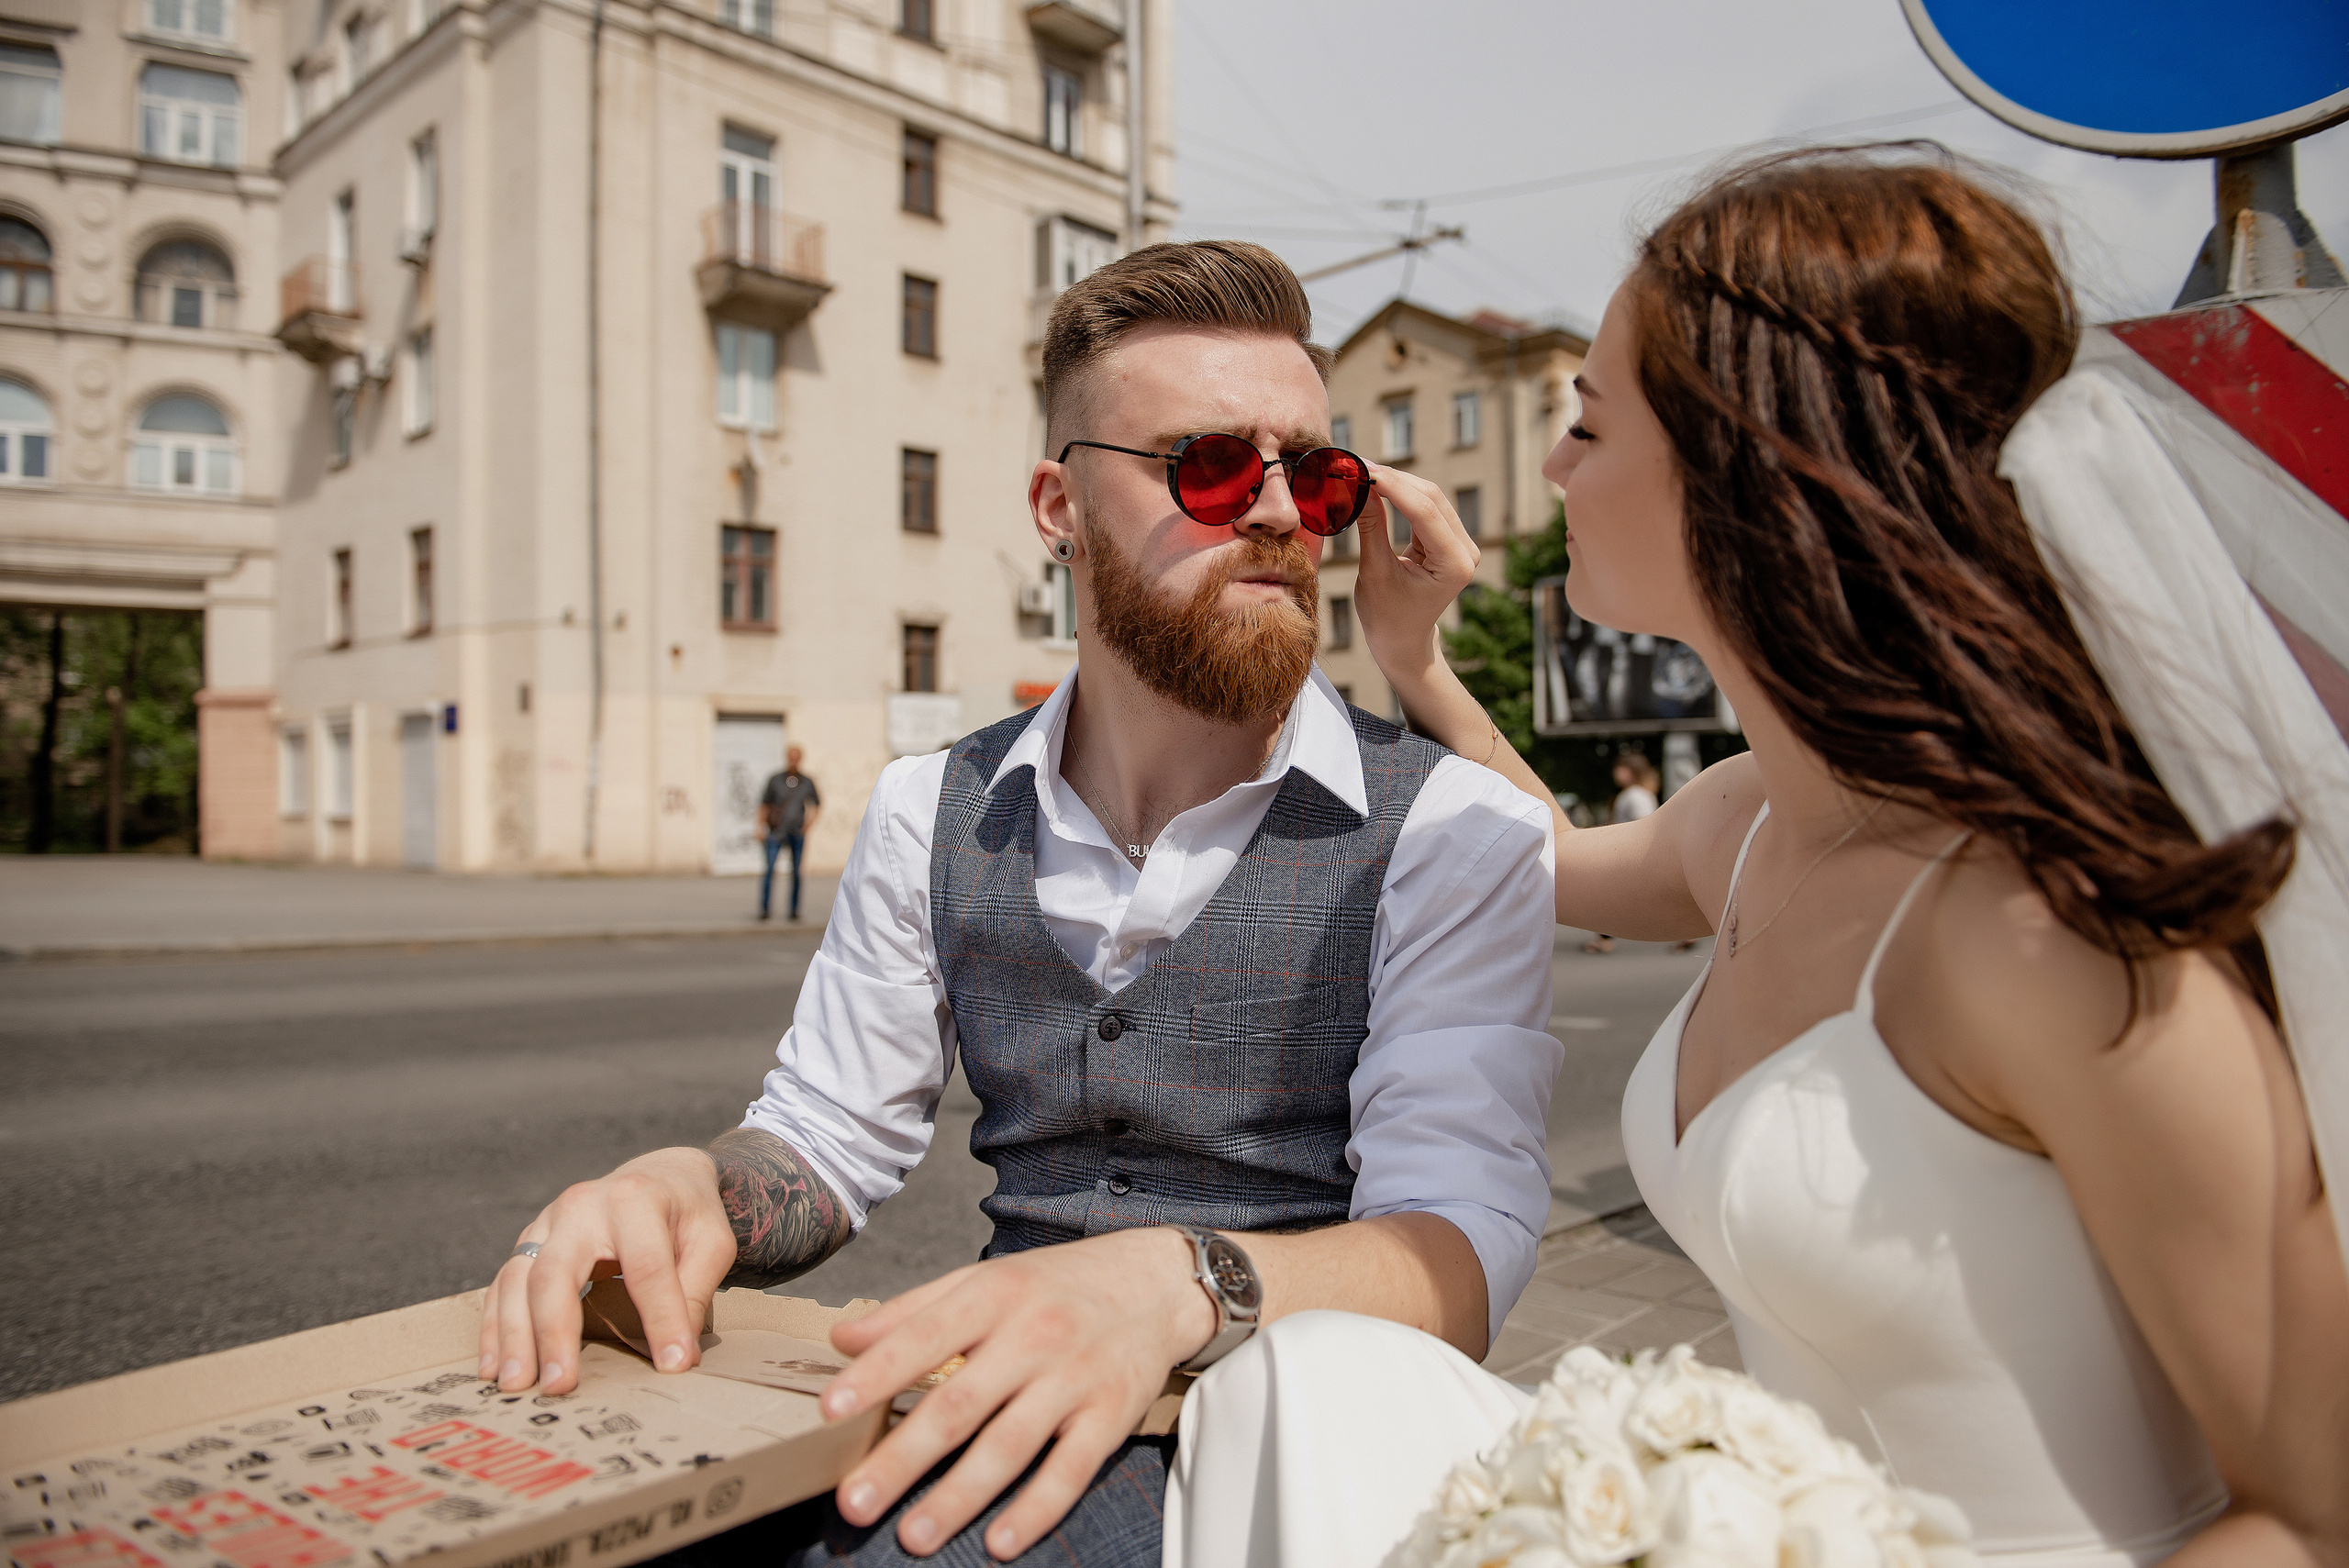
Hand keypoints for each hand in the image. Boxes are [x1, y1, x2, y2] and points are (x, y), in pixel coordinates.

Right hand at [478, 1146, 735, 1394]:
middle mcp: (581, 1206)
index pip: (644, 1268)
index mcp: (634, 1198)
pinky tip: (493, 1367)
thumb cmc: (688, 1213)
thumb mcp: (711, 1242)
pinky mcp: (530, 1241)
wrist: (659, 1173)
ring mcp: (548, 1222)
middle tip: (559, 1386)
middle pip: (556, 1272)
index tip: (671, 1365)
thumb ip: (695, 1292)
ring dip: (513, 1336)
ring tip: (516, 1385)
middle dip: (554, 1332)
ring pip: (517, 1279)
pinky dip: (495, 1327)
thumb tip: (678, 1357)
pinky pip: (502, 1284)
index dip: (660, 1319)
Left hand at [819, 1226, 1213, 1559]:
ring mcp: (1074, 1379)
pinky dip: (1036, 1508)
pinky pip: (1070, 1469)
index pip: (924, 1336)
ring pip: (1009, 1446)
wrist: (1157, 1282)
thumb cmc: (1058, 1285)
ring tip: (914, 1536)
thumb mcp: (986, 1280)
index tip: (831, 1410)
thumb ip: (912, 1310)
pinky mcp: (1110, 1416)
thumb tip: (842, 1340)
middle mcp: (1033, 1336)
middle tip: (855, 1501)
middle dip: (902, 1457)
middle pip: (959, 1405)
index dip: (877, 1373)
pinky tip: (999, 1541)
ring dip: (959, 1497)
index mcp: (994, 1296)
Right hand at [1354, 465, 1480, 687]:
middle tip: (1357, 465)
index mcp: (1455, 564)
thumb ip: (1371, 527)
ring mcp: (1461, 543)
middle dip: (1393, 479)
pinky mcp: (1449, 539)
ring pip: (1429, 496)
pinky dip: (1400, 494)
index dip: (1392, 486)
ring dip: (1396, 482)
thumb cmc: (1386, 617)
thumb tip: (1359, 485)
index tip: (1362, 469)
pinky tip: (1375, 484)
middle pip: (1431, 497)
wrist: (1403, 641)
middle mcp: (1466, 551)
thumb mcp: (1374, 572)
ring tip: (1362, 471)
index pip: (1425, 511)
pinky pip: (1425, 506)